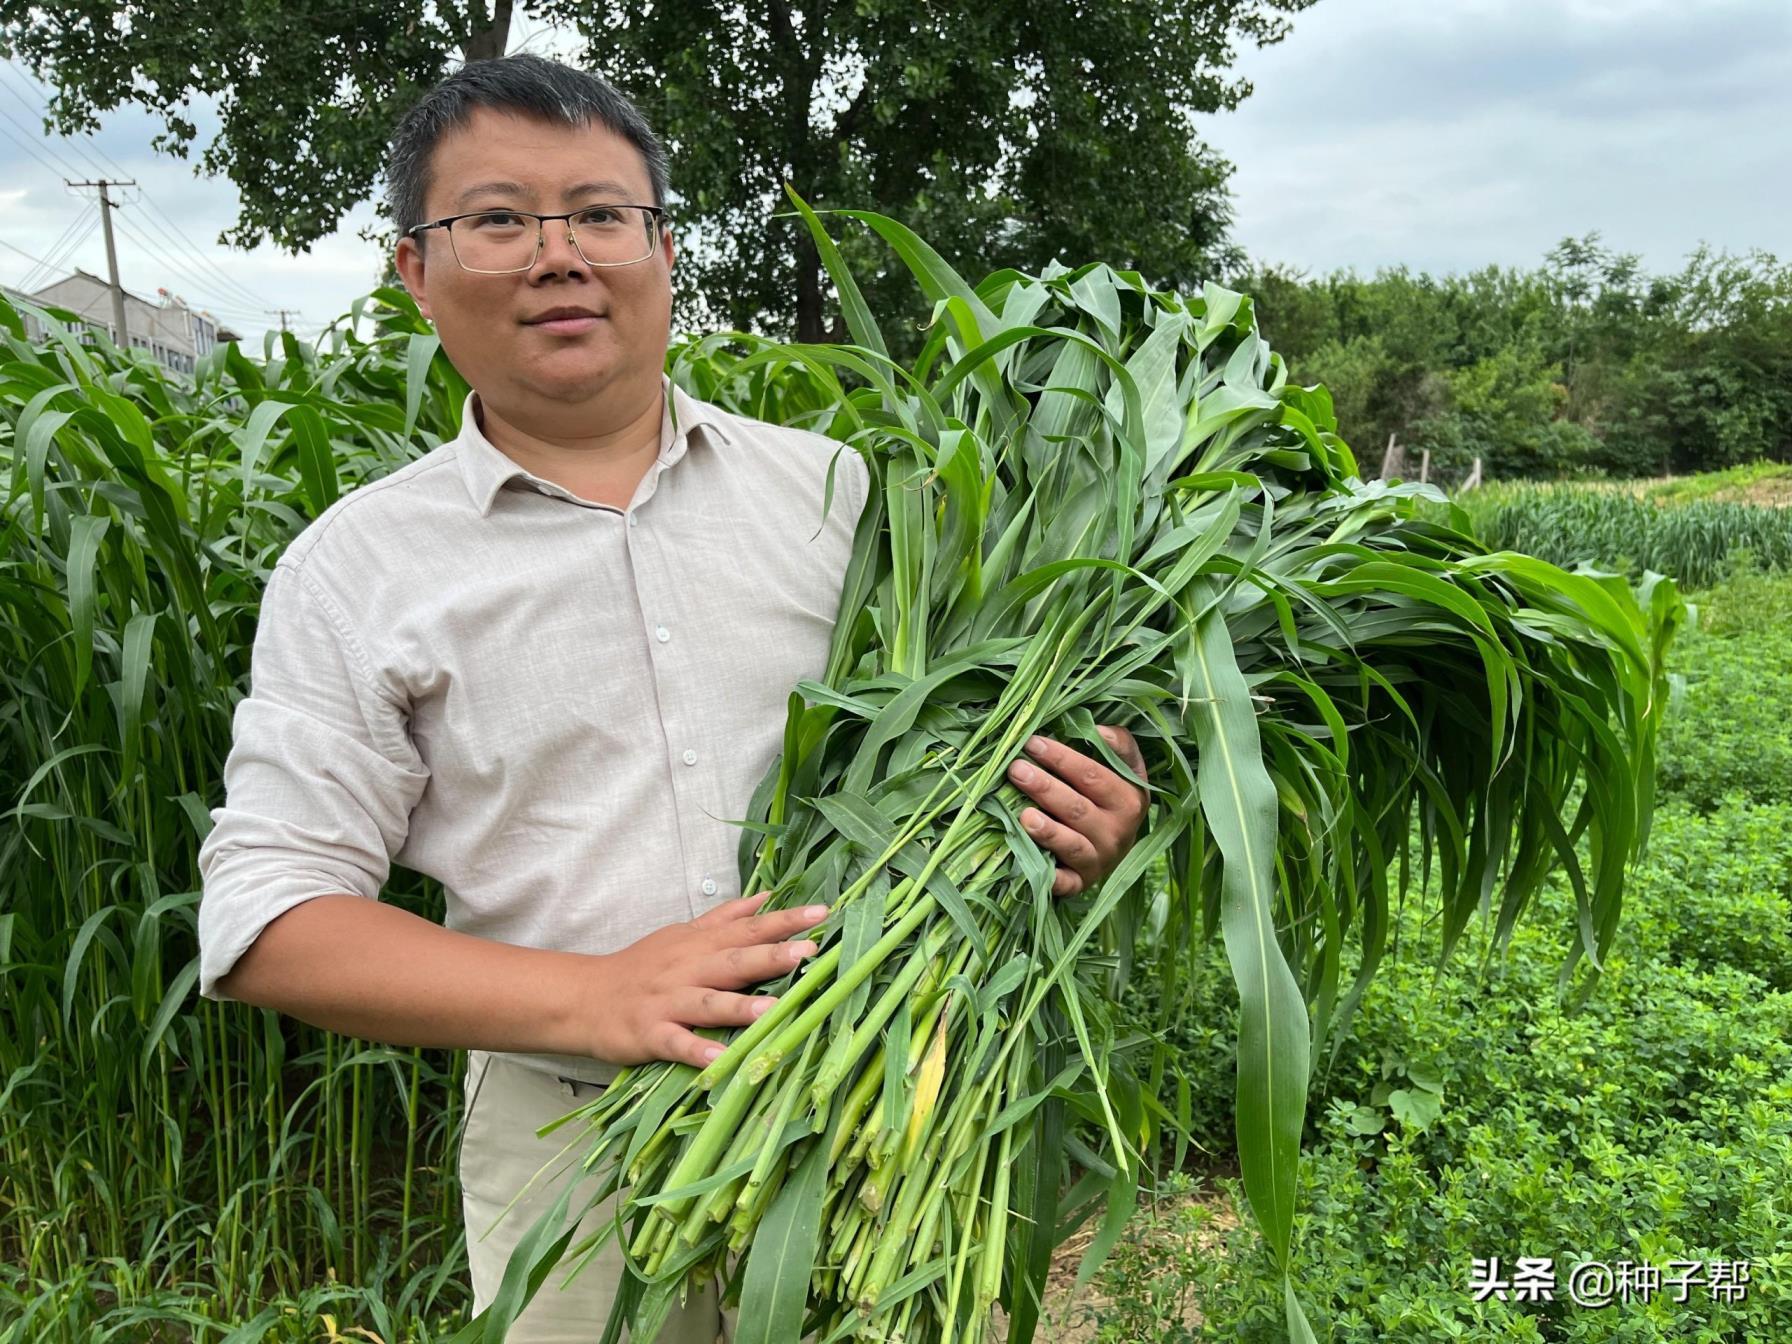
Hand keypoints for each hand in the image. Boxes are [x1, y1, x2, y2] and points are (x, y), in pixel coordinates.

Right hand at [582, 891, 828, 1069]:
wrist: (584, 997)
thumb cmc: (643, 968)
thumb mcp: (683, 934)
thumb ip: (726, 918)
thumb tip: (766, 897)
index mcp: (699, 944)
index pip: (748, 928)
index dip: (785, 920)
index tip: (823, 913)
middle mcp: (687, 969)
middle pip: (734, 961)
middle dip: (771, 956)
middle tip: (809, 952)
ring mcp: (667, 1002)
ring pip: (707, 1002)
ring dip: (740, 1007)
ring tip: (774, 1010)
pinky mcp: (649, 1033)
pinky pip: (675, 1043)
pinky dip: (696, 1051)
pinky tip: (719, 1060)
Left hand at [1007, 724, 1148, 898]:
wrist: (1120, 851)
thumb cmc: (1111, 800)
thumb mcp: (1126, 771)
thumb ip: (1119, 745)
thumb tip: (1100, 729)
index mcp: (1129, 799)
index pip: (1093, 776)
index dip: (1063, 758)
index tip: (1033, 742)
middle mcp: (1118, 832)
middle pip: (1077, 808)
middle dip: (1045, 787)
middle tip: (1015, 769)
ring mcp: (1100, 859)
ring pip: (1071, 844)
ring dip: (1047, 830)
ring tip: (1023, 815)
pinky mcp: (1082, 883)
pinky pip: (1065, 883)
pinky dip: (1049, 877)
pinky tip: (1026, 864)